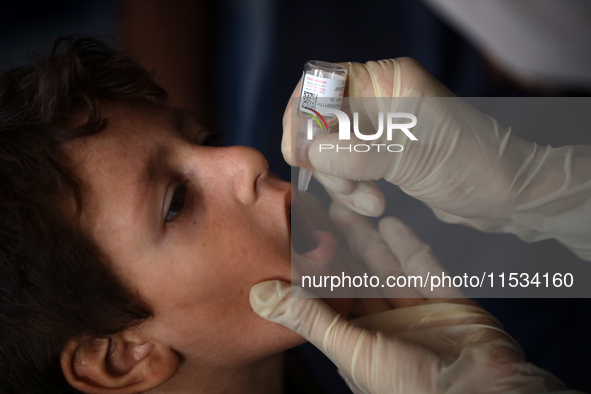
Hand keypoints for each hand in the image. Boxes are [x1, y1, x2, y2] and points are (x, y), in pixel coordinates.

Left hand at [250, 206, 567, 392]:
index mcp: (362, 343)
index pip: (333, 300)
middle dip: (341, 247)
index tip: (298, 240)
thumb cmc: (411, 386)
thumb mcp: (352, 349)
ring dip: (370, 241)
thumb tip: (260, 296)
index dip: (317, 271)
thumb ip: (310, 319)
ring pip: (390, 270)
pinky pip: (427, 271)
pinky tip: (392, 224)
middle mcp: (389, 327)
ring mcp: (420, 314)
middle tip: (321, 213)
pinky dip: (411, 248)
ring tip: (347, 210)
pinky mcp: (450, 304)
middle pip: (360, 279)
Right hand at [282, 58, 590, 260]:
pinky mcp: (377, 154)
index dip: (304, 118)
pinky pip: (343, 169)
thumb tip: (309, 152)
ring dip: (340, 181)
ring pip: (327, 151)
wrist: (504, 194)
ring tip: (371, 201)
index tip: (306, 155)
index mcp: (385, 80)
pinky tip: (372, 203)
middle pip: (317, 122)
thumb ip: (357, 152)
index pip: (320, 84)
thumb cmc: (471, 163)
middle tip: (348, 187)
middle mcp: (376, 98)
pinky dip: (349, 189)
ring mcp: (374, 128)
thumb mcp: (412, 156)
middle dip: (326, 161)